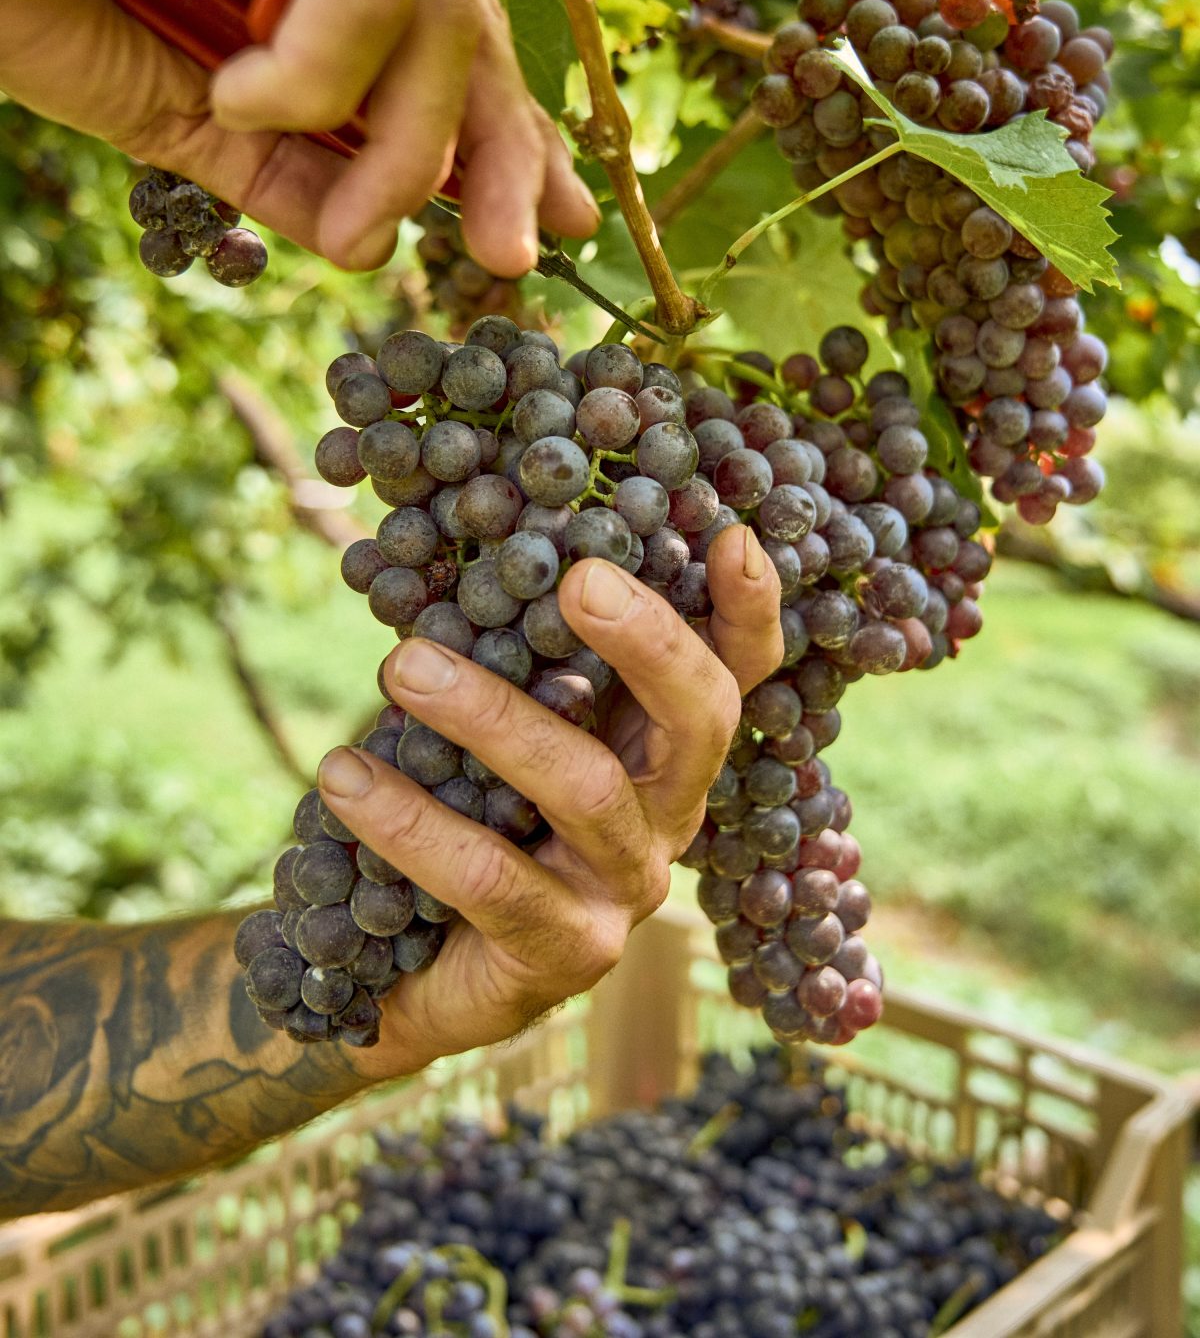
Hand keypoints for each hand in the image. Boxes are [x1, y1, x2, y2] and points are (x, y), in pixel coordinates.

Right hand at [0, 0, 598, 275]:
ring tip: (264, 147)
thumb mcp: (175, 112)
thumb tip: (373, 240)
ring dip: (383, 134)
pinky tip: (234, 85)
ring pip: (433, 15)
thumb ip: (279, 167)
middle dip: (500, 154)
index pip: (451, 46)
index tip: (549, 226)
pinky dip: (311, 63)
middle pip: (470, 30)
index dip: (510, 136)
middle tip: (505, 256)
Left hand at [314, 524, 782, 1078]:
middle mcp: (667, 817)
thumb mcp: (493, 723)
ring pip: (585, 788)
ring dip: (490, 716)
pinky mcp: (562, 954)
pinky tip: (342, 775)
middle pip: (699, 721)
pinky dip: (410, 821)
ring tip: (401, 666)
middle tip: (578, 580)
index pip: (733, 674)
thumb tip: (476, 541)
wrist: (399, 970)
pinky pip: (490, 879)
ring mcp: (624, 890)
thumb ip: (515, 655)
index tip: (733, 538)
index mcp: (660, 749)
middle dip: (650, 642)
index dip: (748, 611)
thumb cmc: (455, 811)